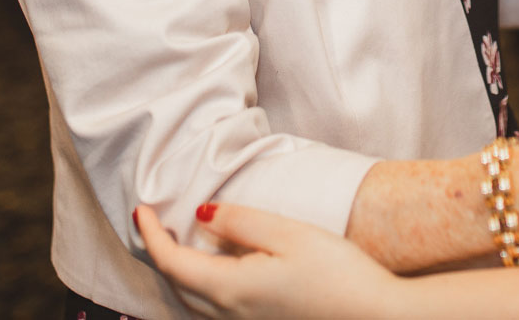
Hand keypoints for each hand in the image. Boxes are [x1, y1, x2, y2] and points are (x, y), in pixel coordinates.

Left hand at [133, 202, 399, 319]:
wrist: (378, 319)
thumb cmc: (339, 274)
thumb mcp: (289, 233)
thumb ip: (241, 222)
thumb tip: (202, 214)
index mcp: (229, 289)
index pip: (171, 262)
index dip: (151, 234)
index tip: (141, 208)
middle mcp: (230, 315)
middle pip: (177, 286)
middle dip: (160, 254)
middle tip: (155, 223)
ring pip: (193, 303)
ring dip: (179, 274)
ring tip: (180, 243)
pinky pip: (216, 311)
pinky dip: (201, 289)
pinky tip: (216, 272)